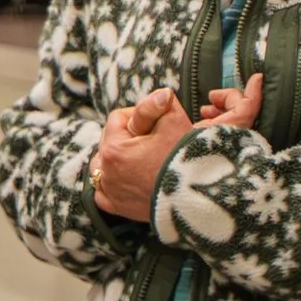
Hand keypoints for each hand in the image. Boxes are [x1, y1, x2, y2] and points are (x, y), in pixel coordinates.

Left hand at [93, 75, 261, 220]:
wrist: (197, 197)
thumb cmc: (186, 158)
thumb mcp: (174, 122)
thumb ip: (159, 104)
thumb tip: (161, 93)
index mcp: (114, 148)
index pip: (117, 118)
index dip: (138, 117)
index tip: (156, 124)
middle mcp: (105, 171)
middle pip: (110, 141)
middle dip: (128, 138)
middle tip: (153, 142)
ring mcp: (110, 192)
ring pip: (102, 166)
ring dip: (117, 159)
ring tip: (140, 158)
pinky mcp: (117, 207)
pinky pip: (103, 192)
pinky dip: (113, 184)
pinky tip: (129, 179)